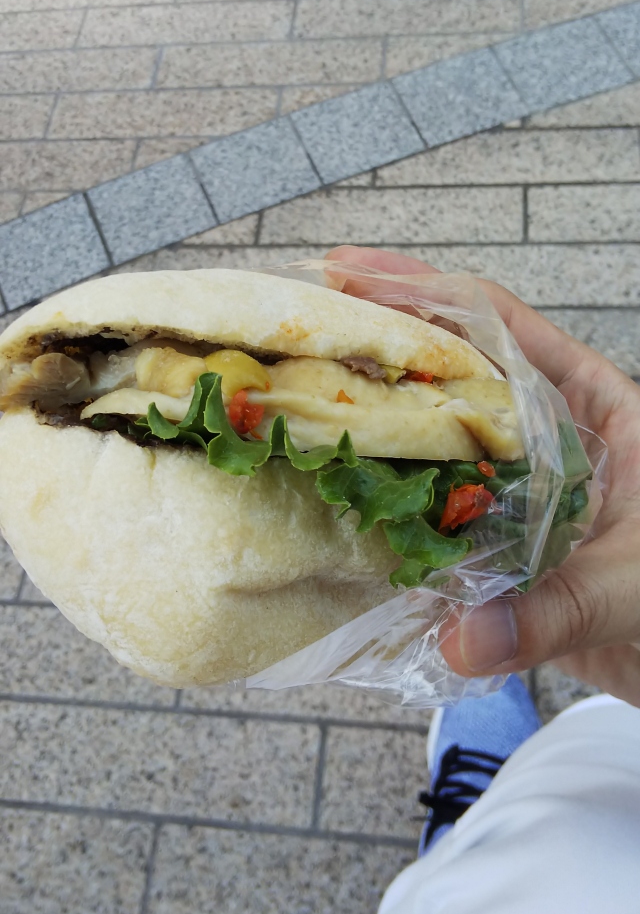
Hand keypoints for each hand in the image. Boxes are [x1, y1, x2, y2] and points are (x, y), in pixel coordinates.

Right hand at [326, 246, 639, 706]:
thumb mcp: (632, 581)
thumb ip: (554, 608)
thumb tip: (459, 637)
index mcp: (597, 408)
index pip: (503, 327)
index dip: (424, 291)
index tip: (350, 275)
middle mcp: (552, 438)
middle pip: (456, 372)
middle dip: (382, 347)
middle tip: (301, 333)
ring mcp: (526, 492)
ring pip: (441, 443)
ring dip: (379, 427)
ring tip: (301, 408)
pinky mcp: (510, 551)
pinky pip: (441, 521)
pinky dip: (395, 514)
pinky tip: (343, 510)